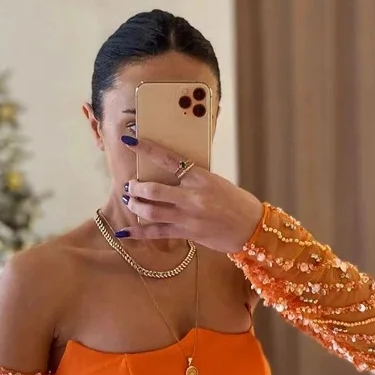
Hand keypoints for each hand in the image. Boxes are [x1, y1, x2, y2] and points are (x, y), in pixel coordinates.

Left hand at [117, 136, 262, 253]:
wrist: (251, 227)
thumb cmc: (235, 201)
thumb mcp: (215, 182)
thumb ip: (192, 179)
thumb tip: (168, 176)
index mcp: (200, 177)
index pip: (168, 158)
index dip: (146, 149)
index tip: (129, 141)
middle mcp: (192, 196)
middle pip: (153, 190)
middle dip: (135, 188)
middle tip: (128, 186)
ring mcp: (188, 217)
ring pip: (152, 211)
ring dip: (135, 206)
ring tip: (129, 201)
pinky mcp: (187, 233)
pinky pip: (157, 232)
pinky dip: (138, 232)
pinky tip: (123, 232)